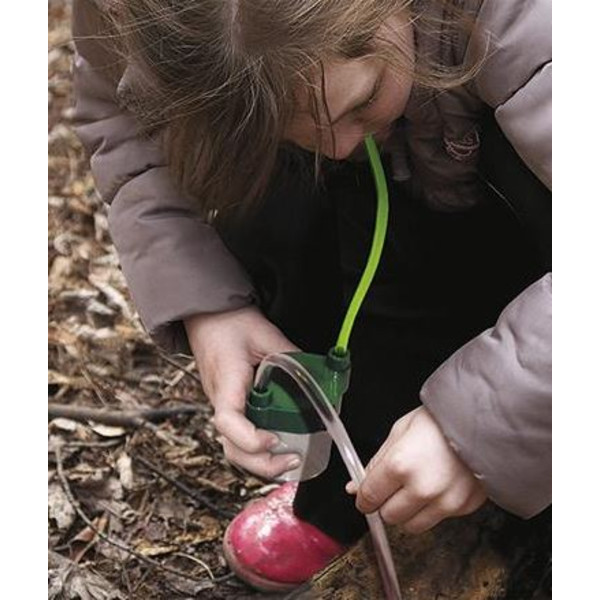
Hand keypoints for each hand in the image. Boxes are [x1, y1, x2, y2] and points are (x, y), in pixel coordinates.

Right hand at [185, 306, 300, 478]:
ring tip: (290, 461)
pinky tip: (279, 447)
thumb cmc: (231, 324)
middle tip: (294, 460)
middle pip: (231, 447)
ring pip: (234, 447)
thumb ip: (291, 357)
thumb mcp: (266, 335)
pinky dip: (257, 449)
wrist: (208, 317)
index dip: (250, 438)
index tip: (274, 439)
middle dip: (262, 463)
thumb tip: (319, 378)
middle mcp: (220, 400)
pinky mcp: (230, 406)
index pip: (228, 420)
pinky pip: (239, 437)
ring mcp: (223, 406)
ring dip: (260, 461)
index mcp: (226, 383)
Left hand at [347, 406, 485, 533]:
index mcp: (400, 465)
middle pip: (389, 516)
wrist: (483, 419)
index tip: (365, 496)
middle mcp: (422, 488)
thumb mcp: (400, 431)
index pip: (369, 497)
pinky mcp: (463, 507)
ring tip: (417, 486)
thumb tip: (355, 486)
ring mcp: (445, 501)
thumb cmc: (441, 420)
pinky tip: (439, 485)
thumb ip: (376, 463)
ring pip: (413, 526)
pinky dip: (434, 508)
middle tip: (394, 486)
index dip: (363, 497)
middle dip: (386, 503)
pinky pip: (439, 519)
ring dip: (409, 512)